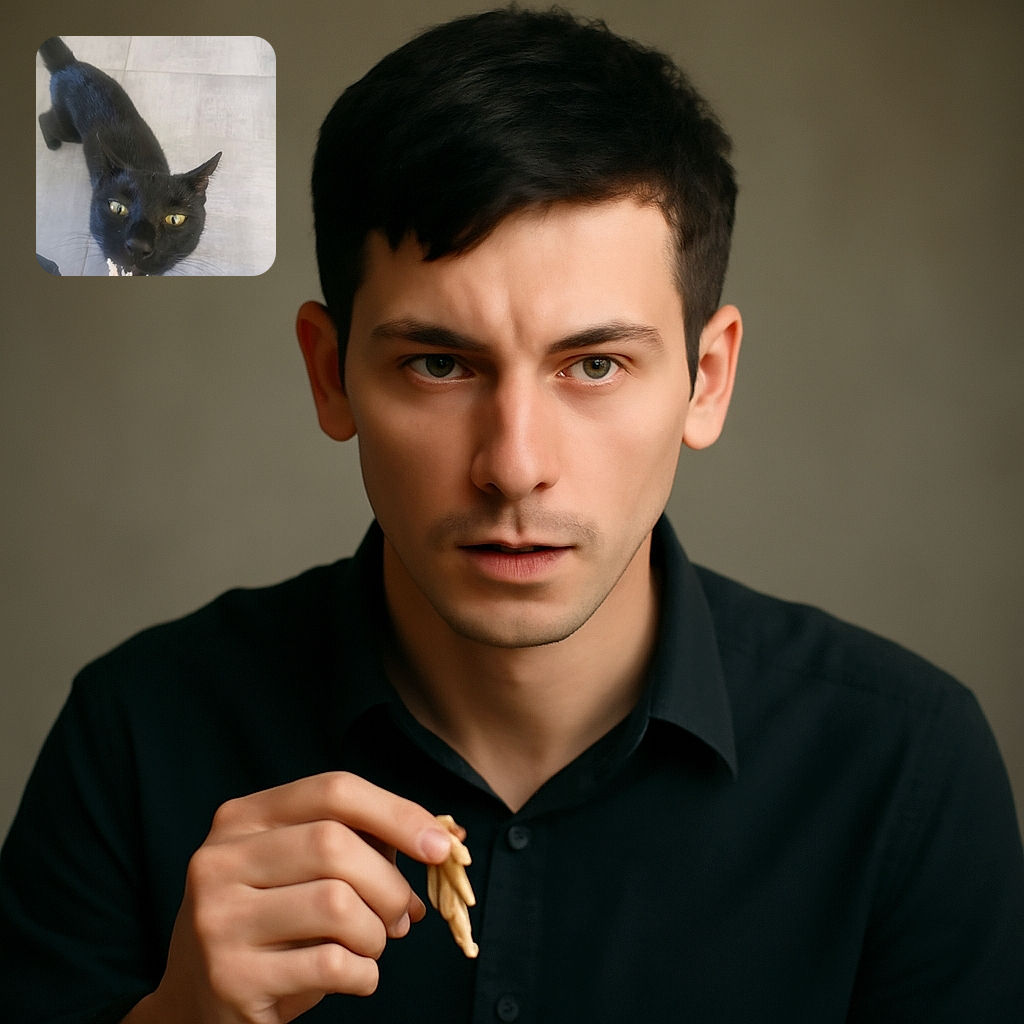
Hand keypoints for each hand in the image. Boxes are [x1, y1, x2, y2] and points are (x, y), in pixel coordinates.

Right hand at [123, 772, 453, 1023]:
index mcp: (243, 817)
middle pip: (336, 844)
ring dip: (377, 932)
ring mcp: (219, 919)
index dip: (397, 812)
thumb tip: (440, 839)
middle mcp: (220, 859)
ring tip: (372, 945)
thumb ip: (357, 844)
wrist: (196, 1002)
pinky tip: (356, 975)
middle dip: (390, 884)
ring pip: (337, 904)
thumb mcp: (297, 868)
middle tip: (403, 915)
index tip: (439, 845)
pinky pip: (331, 965)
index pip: (334, 790)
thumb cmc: (272, 922)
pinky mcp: (231, 978)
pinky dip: (364, 974)